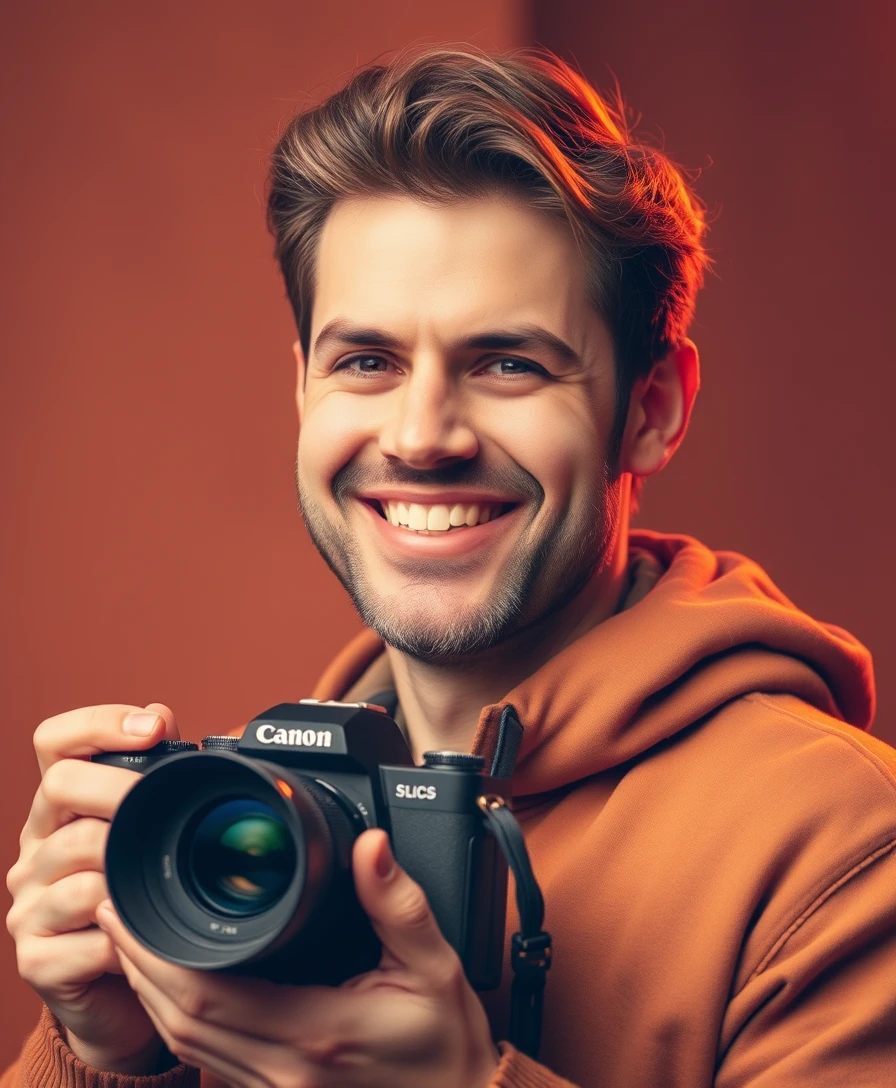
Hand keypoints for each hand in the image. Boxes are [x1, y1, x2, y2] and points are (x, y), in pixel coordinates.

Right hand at [5, 702, 183, 1074]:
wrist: (121, 998)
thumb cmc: (141, 903)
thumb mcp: (149, 837)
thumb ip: (153, 779)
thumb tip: (164, 716)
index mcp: (62, 808)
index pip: (56, 742)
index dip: (98, 723)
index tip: (154, 726)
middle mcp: (36, 847)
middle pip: (61, 786)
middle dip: (121, 787)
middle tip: (166, 803)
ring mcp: (30, 903)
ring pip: (78, 859)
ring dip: (129, 865)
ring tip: (163, 879)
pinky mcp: (37, 959)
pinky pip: (86, 935)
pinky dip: (126, 935)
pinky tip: (148, 936)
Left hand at [97, 828, 500, 1087]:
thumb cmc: (445, 1044)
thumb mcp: (436, 965)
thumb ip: (398, 903)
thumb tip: (370, 846)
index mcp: (315, 1032)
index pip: (207, 995)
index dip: (155, 954)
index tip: (132, 908)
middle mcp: (282, 1069)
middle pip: (178, 1020)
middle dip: (135, 963)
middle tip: (113, 909)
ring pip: (184, 1045)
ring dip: (146, 992)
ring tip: (126, 940)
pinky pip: (205, 1059)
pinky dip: (175, 1020)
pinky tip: (171, 987)